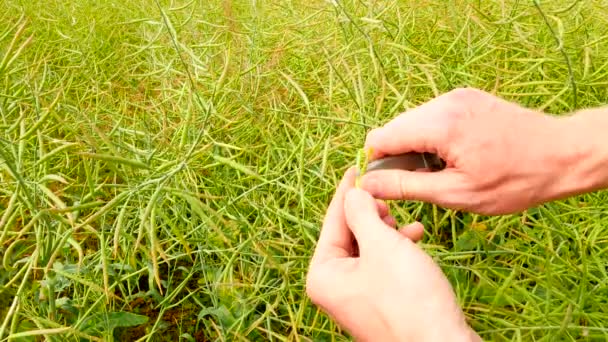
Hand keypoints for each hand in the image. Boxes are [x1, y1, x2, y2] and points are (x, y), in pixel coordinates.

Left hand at [306, 168, 479, 341]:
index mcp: (322, 274)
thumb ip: (362, 213)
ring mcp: (356, 297)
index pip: (332, 222)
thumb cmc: (408, 297)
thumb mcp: (382, 245)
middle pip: (349, 234)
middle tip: (389, 199)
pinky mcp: (380, 301)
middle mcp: (334, 287)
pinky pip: (381, 264)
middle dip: (371, 214)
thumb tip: (353, 192)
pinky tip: (415, 237)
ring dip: (387, 230)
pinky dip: (396, 249)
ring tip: (406, 224)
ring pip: (368, 248)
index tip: (358, 168)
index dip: (347, 193)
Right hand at [361, 87, 574, 214]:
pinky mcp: (468, 97)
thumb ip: (406, 186)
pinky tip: (454, 156)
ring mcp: (458, 96)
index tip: (387, 185)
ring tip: (441, 171)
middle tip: (420, 183)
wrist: (562, 155)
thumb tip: (368, 185)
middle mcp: (445, 102)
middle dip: (397, 156)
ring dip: (416, 147)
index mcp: (439, 125)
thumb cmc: (514, 180)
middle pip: (396, 128)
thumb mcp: (457, 193)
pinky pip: (433, 116)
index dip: (376, 164)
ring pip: (414, 122)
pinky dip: (433, 137)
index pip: (381, 137)